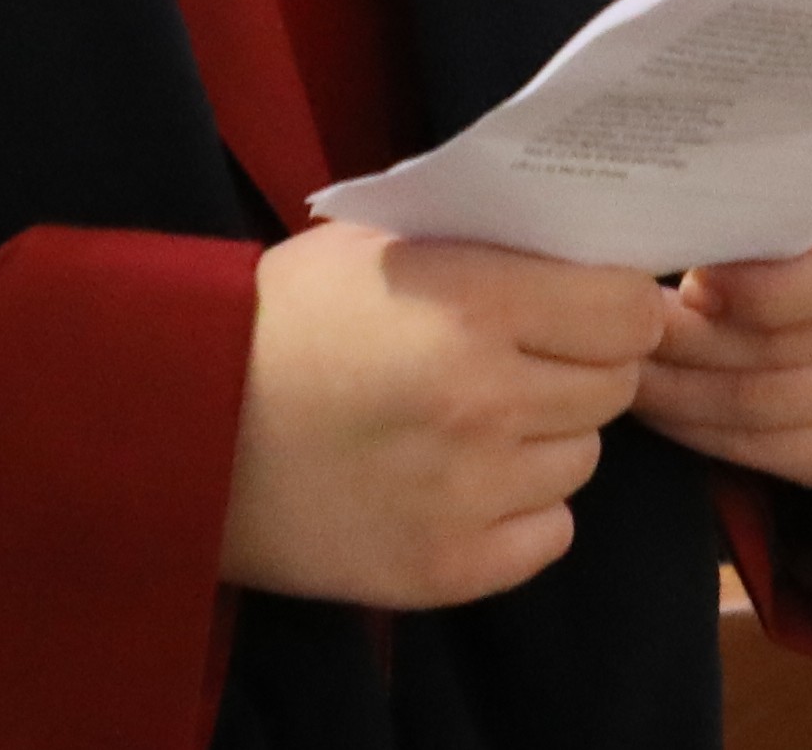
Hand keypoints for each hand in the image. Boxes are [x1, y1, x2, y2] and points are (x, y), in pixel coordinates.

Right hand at [220, 223, 667, 610]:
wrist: (181, 425)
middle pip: (615, 385)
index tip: (588, 304)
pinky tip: (465, 483)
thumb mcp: (385, 242)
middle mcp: (488, 401)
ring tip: (476, 422)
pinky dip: (522, 511)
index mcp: (475, 305)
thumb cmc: (283, 316)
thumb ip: (491, 245)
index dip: (616, 303)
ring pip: (583, 459)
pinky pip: (550, 534)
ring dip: (547, 437)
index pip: (630, 310)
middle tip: (525, 359)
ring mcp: (470, 493)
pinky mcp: (446, 568)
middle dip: (582, 366)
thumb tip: (586, 253)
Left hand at [624, 185, 811, 493]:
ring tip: (630, 366)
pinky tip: (663, 408)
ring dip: (686, 391)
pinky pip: (781, 456)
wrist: (798, 263)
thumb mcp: (760, 178)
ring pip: (776, 405)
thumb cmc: (762, 207)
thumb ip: (738, 191)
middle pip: (796, 344)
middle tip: (628, 332)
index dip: (767, 287)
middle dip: (695, 344)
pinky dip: (707, 436)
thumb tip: (667, 217)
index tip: (693, 283)